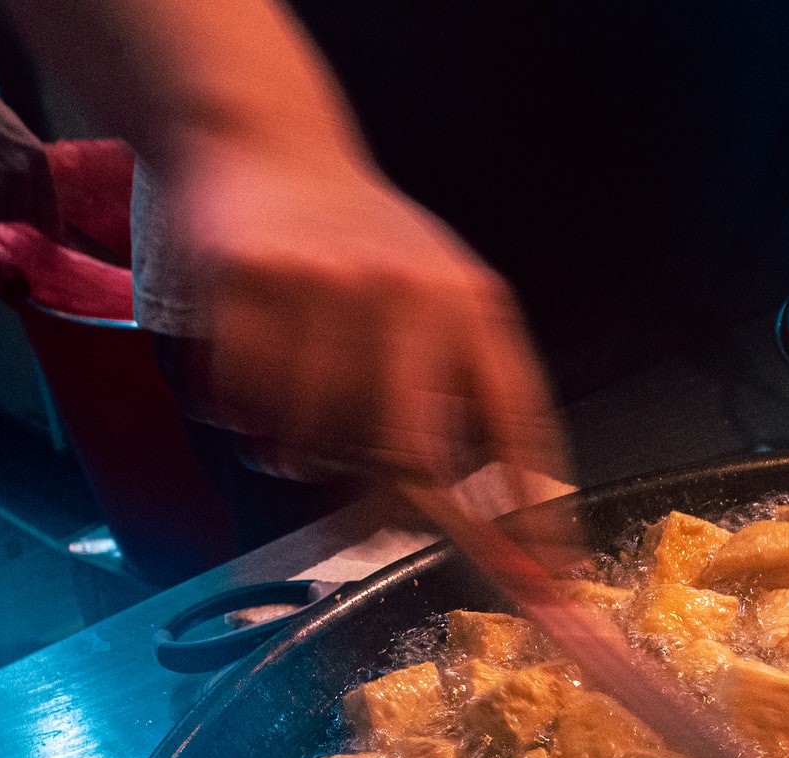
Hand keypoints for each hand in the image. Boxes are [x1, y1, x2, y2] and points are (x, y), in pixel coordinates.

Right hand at [160, 137, 567, 488]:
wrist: (264, 139)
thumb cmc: (358, 241)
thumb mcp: (438, 298)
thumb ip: (464, 396)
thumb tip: (499, 525)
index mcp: (471, 305)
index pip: (519, 426)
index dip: (536, 516)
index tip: (549, 586)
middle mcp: (409, 293)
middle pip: (407, 456)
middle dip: (384, 501)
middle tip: (359, 504)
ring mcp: (325, 286)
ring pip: (310, 443)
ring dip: (294, 453)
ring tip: (292, 402)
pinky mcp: (246, 281)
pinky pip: (241, 406)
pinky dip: (238, 415)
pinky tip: (248, 370)